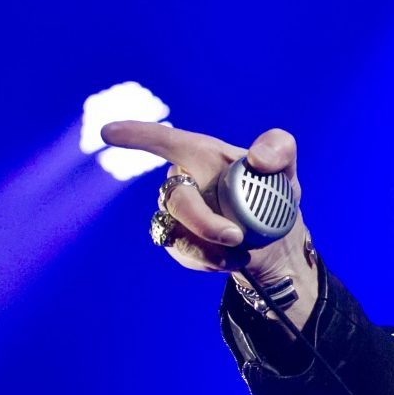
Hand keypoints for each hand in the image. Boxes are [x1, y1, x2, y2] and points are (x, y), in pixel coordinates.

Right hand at [103, 122, 319, 325]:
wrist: (273, 241)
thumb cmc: (274, 194)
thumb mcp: (286, 168)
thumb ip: (278, 149)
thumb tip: (256, 160)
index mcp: (201, 155)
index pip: (163, 141)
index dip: (136, 135)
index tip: (107, 132)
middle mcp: (181, 182)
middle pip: (176, 200)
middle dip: (204, 222)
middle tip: (236, 236)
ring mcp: (174, 214)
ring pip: (175, 233)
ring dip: (209, 249)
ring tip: (242, 252)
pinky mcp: (176, 242)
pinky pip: (184, 254)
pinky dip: (212, 262)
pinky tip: (235, 260)